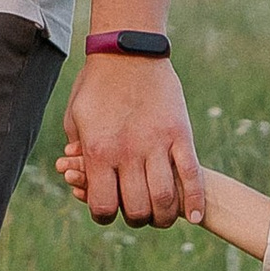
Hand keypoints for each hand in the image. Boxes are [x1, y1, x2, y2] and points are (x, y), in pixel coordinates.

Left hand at [62, 51, 202, 228]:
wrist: (127, 52)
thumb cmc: (95, 85)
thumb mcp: (75, 118)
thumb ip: (78, 151)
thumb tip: (80, 178)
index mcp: (98, 150)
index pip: (103, 205)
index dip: (104, 215)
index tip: (108, 211)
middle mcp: (128, 151)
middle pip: (137, 207)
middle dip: (136, 218)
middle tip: (138, 213)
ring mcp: (157, 143)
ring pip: (165, 198)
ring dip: (164, 216)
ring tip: (162, 216)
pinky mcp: (180, 133)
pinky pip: (191, 175)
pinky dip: (194, 200)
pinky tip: (193, 216)